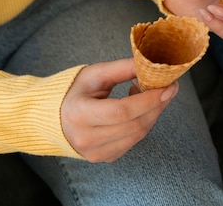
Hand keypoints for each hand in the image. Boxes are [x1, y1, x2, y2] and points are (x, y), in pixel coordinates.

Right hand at [61, 59, 177, 162]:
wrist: (54, 117)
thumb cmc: (75, 91)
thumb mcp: (95, 74)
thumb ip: (123, 68)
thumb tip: (152, 65)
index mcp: (79, 114)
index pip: (122, 111)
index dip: (149, 99)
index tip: (168, 86)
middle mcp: (85, 138)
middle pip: (134, 124)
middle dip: (157, 105)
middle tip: (168, 88)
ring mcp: (95, 152)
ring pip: (138, 134)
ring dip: (152, 114)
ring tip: (150, 96)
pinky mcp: (104, 158)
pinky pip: (133, 141)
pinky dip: (143, 124)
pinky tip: (138, 110)